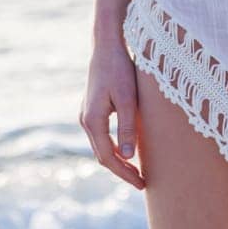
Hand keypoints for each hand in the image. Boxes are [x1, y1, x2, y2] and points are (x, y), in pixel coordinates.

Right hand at [79, 35, 145, 189]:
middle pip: (102, 155)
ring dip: (117, 160)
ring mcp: (87, 115)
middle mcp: (85, 120)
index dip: (124, 173)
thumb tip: (127, 156)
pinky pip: (101, 136)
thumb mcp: (127, 98)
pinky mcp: (92, 109)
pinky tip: (127, 149)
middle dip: (121, 170)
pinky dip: (113, 148)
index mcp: (92, 121)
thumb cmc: (119, 69)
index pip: (108, 157)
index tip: (141, 183)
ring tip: (136, 170)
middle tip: (141, 181)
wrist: (107, 45)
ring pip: (101, 147)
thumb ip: (127, 128)